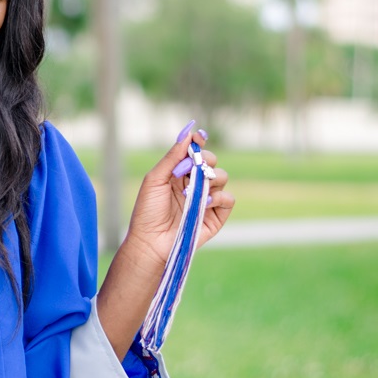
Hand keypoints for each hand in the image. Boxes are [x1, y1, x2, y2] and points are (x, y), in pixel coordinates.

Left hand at [125, 120, 234, 269]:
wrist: (151, 241)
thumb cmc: (147, 211)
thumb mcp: (155, 179)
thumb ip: (172, 157)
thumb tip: (188, 135)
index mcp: (179, 174)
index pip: (194, 153)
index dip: (198, 143)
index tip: (199, 139)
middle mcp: (194, 184)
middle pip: (211, 162)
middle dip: (207, 160)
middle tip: (197, 167)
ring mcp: (206, 199)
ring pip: (222, 177)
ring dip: (211, 179)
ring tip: (195, 191)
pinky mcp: (215, 216)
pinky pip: (229, 199)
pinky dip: (220, 197)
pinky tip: (206, 202)